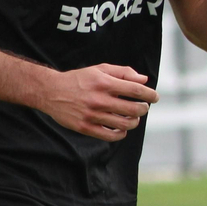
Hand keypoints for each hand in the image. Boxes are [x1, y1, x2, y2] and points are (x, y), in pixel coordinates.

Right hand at [41, 63, 157, 141]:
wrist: (51, 91)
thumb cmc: (79, 79)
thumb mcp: (100, 69)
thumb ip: (123, 72)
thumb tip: (144, 80)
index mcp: (104, 83)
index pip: (136, 90)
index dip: (150, 94)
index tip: (155, 97)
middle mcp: (99, 100)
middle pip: (133, 109)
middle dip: (144, 109)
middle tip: (144, 107)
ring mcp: (92, 115)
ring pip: (124, 124)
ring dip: (134, 121)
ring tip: (133, 117)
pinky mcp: (85, 127)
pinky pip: (110, 136)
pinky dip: (121, 133)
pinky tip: (122, 128)